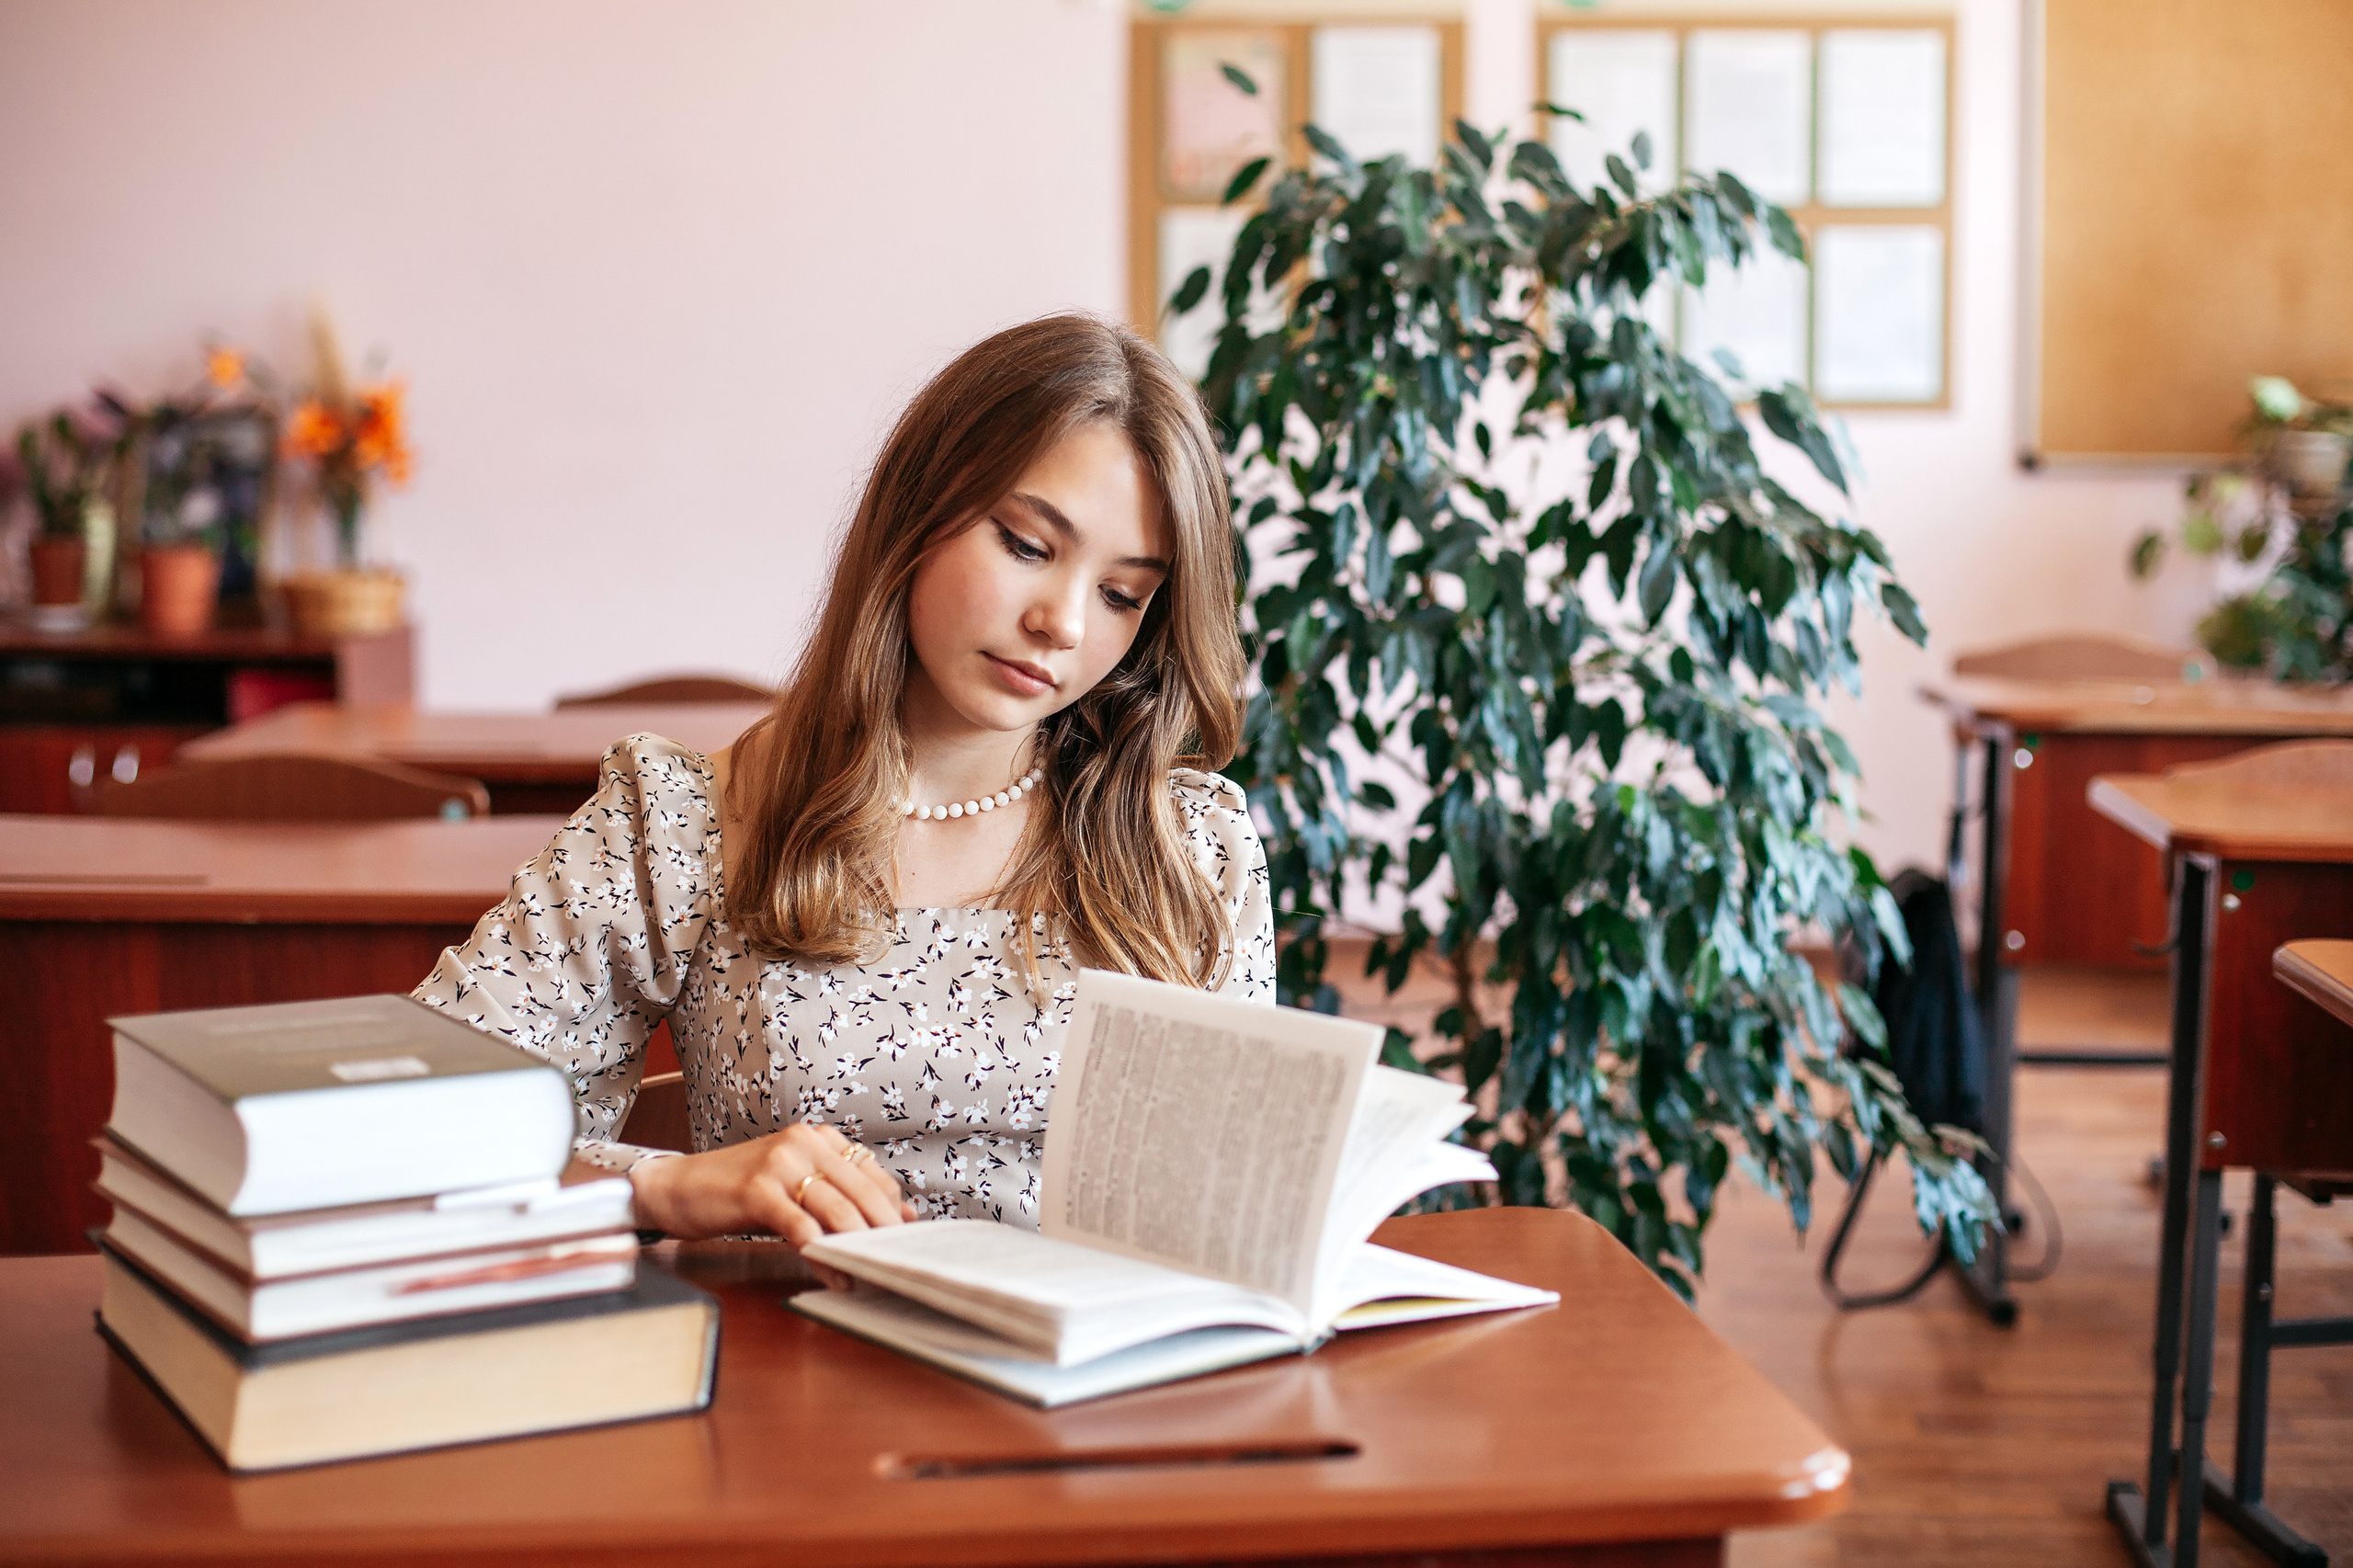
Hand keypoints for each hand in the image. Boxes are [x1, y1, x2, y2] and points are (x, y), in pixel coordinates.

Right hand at [628, 1124, 915, 1270]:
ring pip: (838, 1210)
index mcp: (820, 1138)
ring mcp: (781, 1163)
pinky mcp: (758, 1190)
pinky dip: (824, 1256)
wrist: (677, 1188)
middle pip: (864, 1193)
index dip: (893, 1213)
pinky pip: (804, 1228)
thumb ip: (842, 1195)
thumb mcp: (795, 1184)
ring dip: (857, 1248)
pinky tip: (833, 1276)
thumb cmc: (739, 1191)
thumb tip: (903, 1215)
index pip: (874, 1177)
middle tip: (896, 1264)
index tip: (904, 1243)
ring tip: (867, 1274)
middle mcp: (805, 1143)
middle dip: (884, 1233)